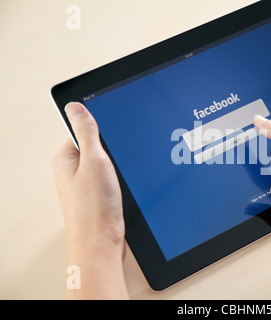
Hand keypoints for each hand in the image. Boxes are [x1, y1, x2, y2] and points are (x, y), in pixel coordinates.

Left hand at [53, 102, 128, 298]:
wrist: (102, 244)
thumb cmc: (94, 209)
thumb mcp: (94, 161)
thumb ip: (87, 132)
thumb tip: (76, 106)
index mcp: (65, 159)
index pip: (83, 130)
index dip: (102, 131)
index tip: (116, 136)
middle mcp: (72, 172)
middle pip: (97, 147)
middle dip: (113, 152)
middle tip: (118, 163)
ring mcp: (85, 185)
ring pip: (107, 165)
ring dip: (118, 169)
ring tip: (120, 179)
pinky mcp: (98, 197)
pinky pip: (111, 179)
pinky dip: (120, 181)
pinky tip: (123, 189)